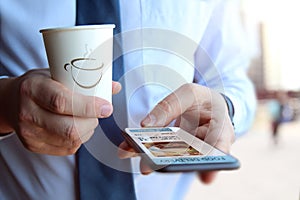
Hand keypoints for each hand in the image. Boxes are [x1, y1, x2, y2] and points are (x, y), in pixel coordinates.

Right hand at [0, 69, 120, 154]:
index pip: (62, 102)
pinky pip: (68, 148)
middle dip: (93, 121)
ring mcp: (30, 133)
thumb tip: (114, 86)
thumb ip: (85, 80)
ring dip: (88, 130)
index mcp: (33, 89)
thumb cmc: (38, 86)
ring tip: (87, 117)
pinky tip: (78, 127)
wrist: (11, 102)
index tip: (106, 107)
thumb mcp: (56, 73)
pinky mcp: (34, 146)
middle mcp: (28, 113)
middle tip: (99, 112)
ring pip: (72, 140)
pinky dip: (80, 138)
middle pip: (69, 128)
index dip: (89, 106)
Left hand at [119, 83, 234, 182]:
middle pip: (190, 159)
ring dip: (150, 157)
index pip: (221, 148)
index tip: (204, 174)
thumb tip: (146, 125)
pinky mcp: (176, 152)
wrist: (204, 105)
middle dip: (168, 162)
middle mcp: (208, 147)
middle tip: (149, 166)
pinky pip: (161, 153)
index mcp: (221, 129)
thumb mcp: (189, 93)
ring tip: (132, 152)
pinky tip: (130, 148)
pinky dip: (145, 150)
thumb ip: (169, 106)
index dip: (212, 163)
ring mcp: (190, 152)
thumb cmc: (203, 99)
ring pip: (172, 159)